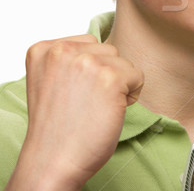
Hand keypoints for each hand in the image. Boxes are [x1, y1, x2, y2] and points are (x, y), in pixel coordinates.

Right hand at [6, 34, 143, 190]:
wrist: (53, 161)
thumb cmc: (57, 127)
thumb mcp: (53, 80)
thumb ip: (71, 60)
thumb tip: (105, 49)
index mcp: (44, 49)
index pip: (90, 44)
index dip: (91, 71)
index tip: (74, 93)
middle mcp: (62, 51)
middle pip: (109, 51)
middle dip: (107, 75)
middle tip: (87, 103)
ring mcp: (87, 63)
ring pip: (125, 63)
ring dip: (120, 85)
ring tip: (97, 107)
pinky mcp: (110, 78)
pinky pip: (138, 76)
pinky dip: (131, 95)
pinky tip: (111, 111)